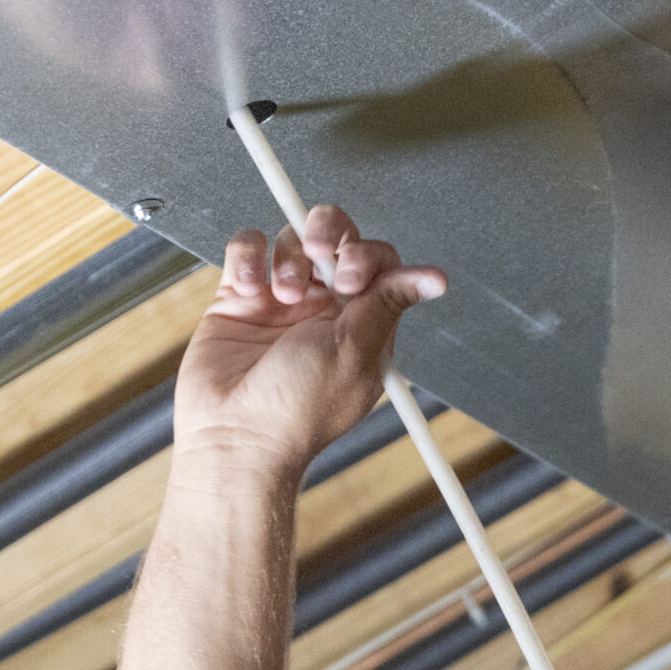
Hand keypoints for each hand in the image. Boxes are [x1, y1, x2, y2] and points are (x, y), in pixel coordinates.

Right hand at [173, 204, 445, 481]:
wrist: (233, 436)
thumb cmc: (298, 408)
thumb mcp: (355, 352)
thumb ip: (388, 302)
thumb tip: (436, 278)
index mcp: (363, 325)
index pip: (379, 263)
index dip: (366, 255)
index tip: (349, 278)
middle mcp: (326, 309)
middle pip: (337, 238)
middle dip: (328, 234)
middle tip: (317, 256)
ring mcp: (281, 301)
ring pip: (291, 239)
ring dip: (288, 257)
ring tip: (280, 294)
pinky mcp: (239, 298)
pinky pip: (248, 250)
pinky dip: (248, 258)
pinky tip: (248, 288)